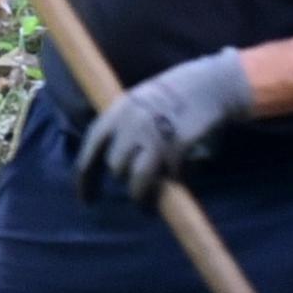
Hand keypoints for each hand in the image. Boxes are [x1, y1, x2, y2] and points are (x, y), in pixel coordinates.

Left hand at [76, 47, 257, 205]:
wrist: (207, 86)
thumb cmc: (172, 96)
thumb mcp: (137, 103)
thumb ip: (121, 127)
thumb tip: (109, 162)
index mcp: (117, 111)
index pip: (91, 149)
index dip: (85, 179)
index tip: (87, 200)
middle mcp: (132, 123)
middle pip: (115, 166)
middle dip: (124, 179)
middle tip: (136, 188)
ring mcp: (154, 134)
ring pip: (137, 178)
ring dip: (141, 195)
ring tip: (147, 206)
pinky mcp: (177, 145)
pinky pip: (168, 176)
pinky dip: (171, 183)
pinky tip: (177, 180)